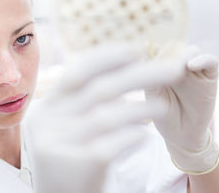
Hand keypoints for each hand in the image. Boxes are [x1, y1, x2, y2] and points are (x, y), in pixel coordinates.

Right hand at [25, 45, 184, 192]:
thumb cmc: (68, 154)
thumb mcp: (64, 124)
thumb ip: (82, 98)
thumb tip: (122, 65)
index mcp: (47, 107)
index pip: (76, 73)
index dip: (107, 58)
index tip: (136, 50)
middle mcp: (49, 122)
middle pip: (99, 90)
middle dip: (139, 75)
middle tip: (172, 69)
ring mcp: (60, 145)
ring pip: (107, 117)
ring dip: (141, 108)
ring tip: (163, 106)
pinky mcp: (76, 167)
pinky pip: (112, 145)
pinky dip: (133, 136)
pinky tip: (143, 135)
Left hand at [145, 46, 218, 173]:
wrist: (182, 135)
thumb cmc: (163, 116)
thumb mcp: (153, 97)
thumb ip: (151, 78)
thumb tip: (142, 59)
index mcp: (159, 68)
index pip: (155, 49)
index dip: (148, 49)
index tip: (139, 53)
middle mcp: (176, 66)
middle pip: (173, 47)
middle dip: (166, 52)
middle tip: (160, 65)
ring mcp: (193, 71)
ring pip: (191, 51)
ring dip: (184, 55)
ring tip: (178, 66)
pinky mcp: (209, 77)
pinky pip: (210, 61)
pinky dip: (202, 59)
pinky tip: (191, 66)